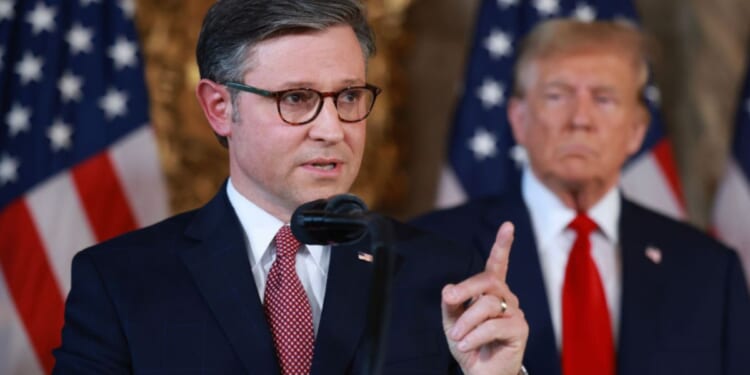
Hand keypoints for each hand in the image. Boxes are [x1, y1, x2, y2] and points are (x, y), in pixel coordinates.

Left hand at [441, 222, 527, 374]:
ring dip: (466, 322)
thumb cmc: (468, 344)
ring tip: (456, 337)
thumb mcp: (452, 322)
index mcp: (491, 292)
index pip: (498, 264)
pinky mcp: (520, 330)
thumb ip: (451, 303)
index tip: (508, 226)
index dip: (503, 245)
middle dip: (465, 289)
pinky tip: (465, 345)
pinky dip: (474, 336)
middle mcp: (506, 298)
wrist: (480, 373)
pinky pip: (493, 326)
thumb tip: (449, 288)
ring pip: (487, 305)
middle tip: (450, 300)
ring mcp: (515, 313)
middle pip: (487, 281)